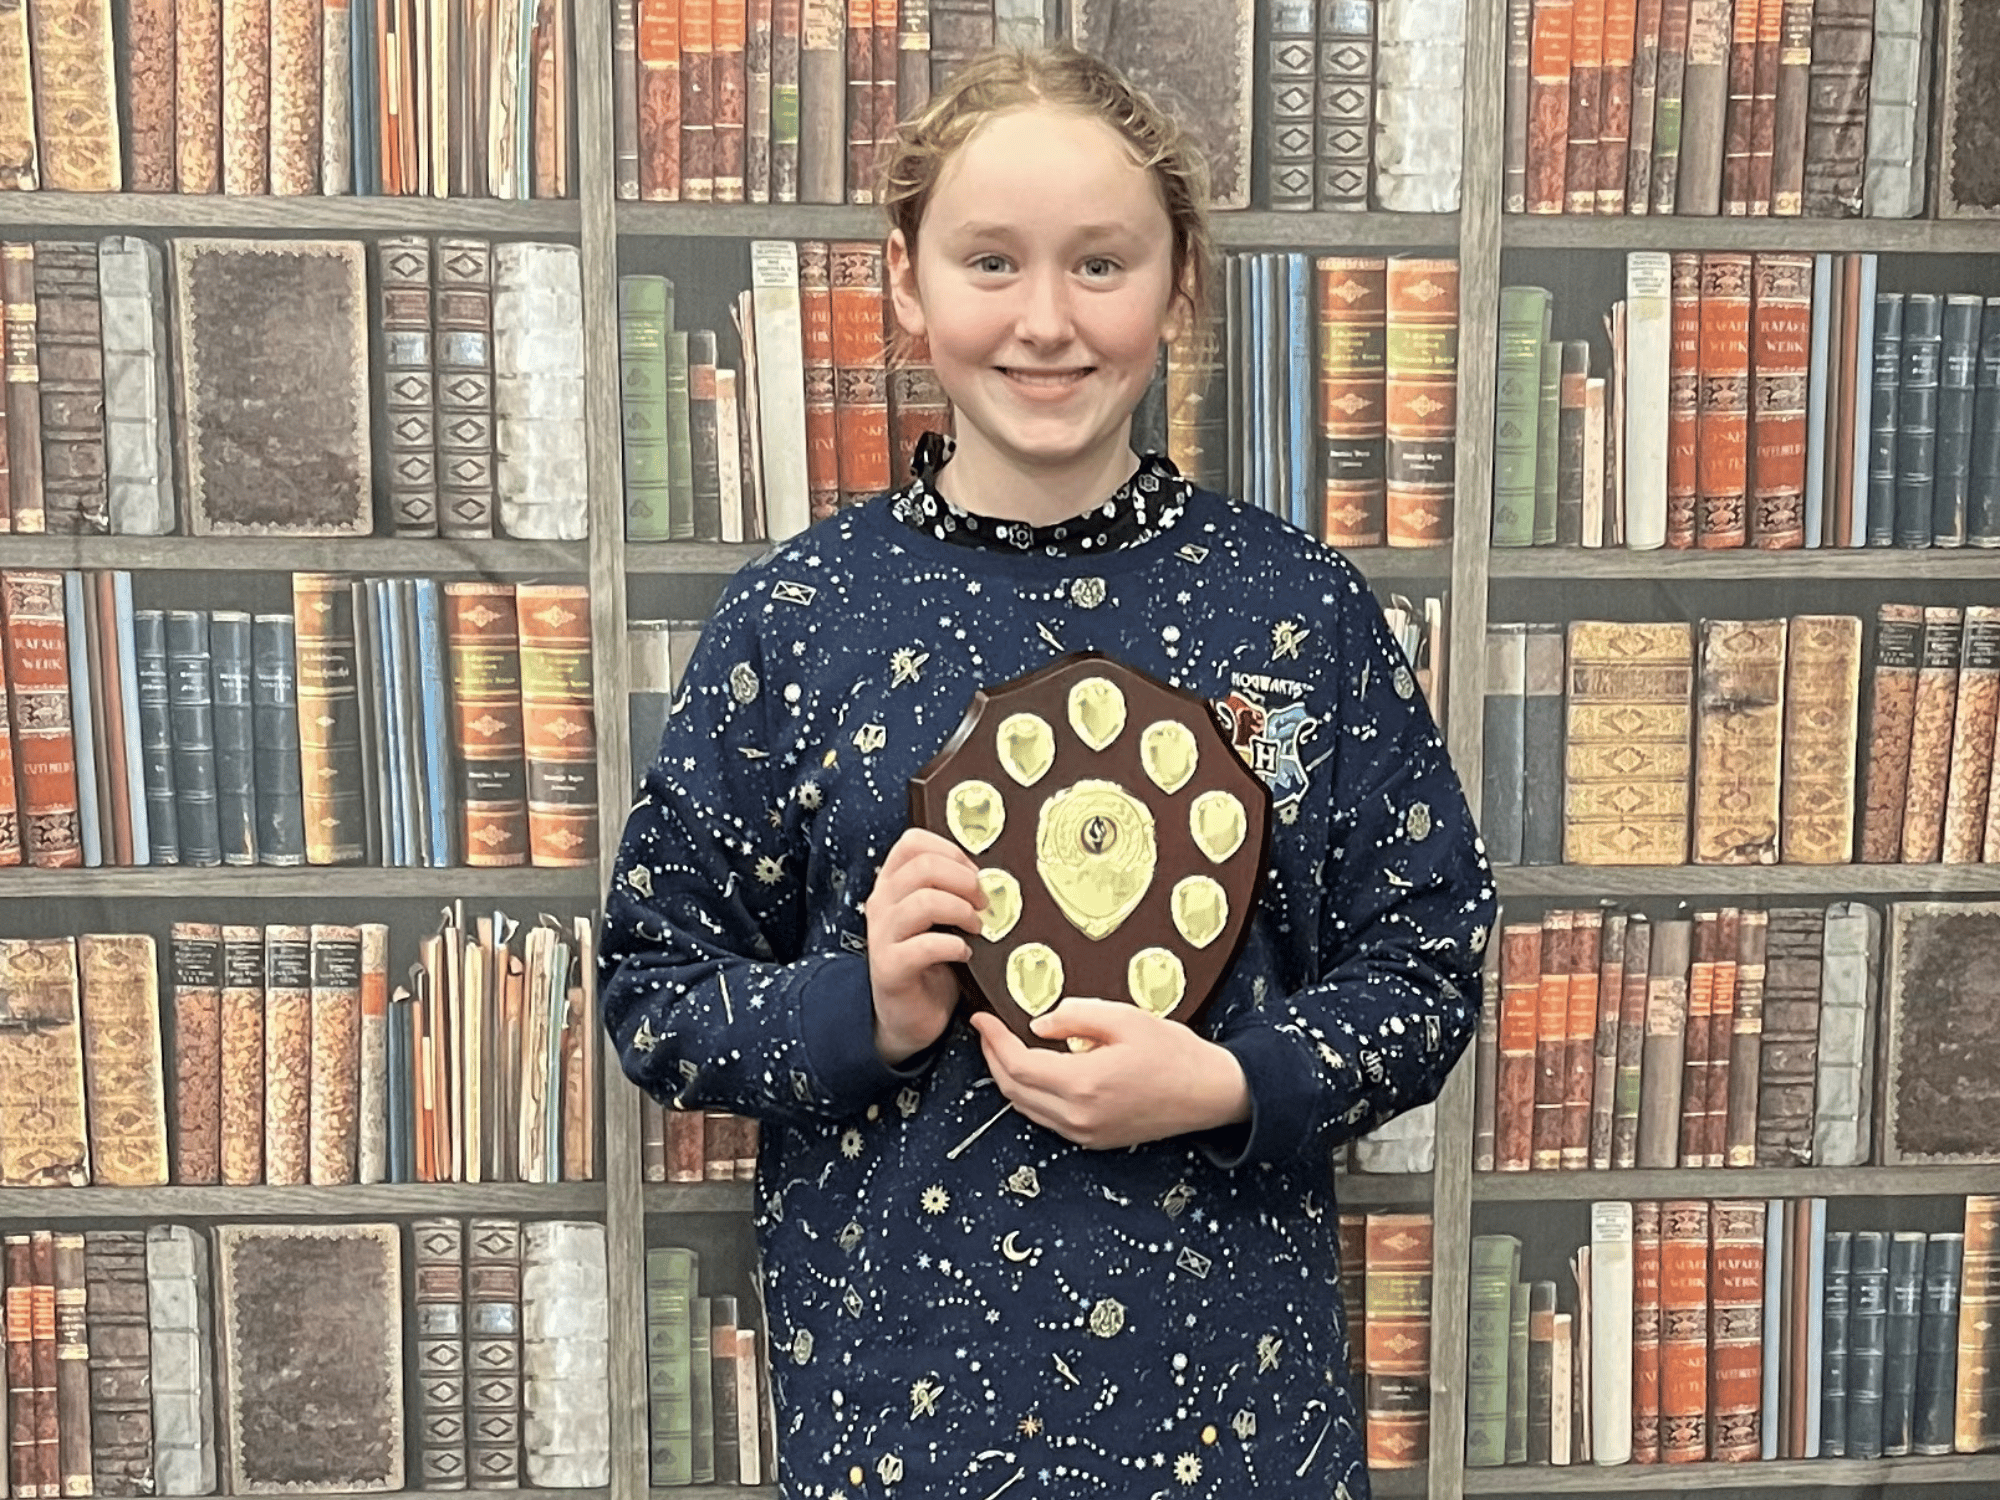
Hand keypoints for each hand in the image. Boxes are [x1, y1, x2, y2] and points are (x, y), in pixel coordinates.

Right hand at [863, 827, 983, 1064]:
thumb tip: (991, 877)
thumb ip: (951, 891)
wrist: (909, 1015)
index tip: (974, 873)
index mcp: (892, 884)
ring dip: (961, 911)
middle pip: (923, 866)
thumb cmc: (930, 962)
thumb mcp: (938, 918)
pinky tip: (964, 953)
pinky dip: (953, 946)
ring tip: (977, 927)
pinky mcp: (890, 968)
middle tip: (984, 903)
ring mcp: (882, 936)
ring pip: (924, 901)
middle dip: (964, 880)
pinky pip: (924, 946)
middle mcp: (882, 904)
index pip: (912, 842)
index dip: (951, 851)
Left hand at [969, 998, 1251, 1148]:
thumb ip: (1076, 1016)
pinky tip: (1035, 1071)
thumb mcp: (1125, 1018)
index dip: (993, 1040)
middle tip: (987, 1031)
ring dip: (1009, 1078)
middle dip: (993, 1058)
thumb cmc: (1174, 1052)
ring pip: (1026, 1108)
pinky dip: (1030, 1095)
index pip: (1017, 1065)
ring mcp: (1085, 1133)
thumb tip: (1038, 1024)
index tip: (981, 1018)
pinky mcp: (1094, 1140)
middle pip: (1013, 1090)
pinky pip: (1047, 1119)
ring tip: (1004, 1047)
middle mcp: (1079, 1116)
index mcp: (1084, 1084)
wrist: (1211, 1093)